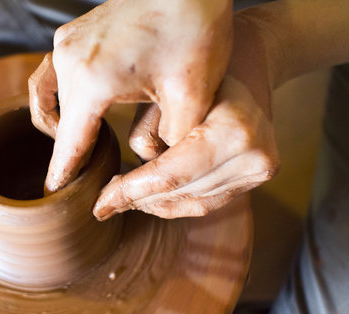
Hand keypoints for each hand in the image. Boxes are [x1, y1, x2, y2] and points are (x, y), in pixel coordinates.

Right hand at [29, 0, 232, 191]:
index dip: (62, 174)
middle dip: (67, 153)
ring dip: (57, 125)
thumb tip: (159, 164)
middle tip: (84, 175)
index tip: (52, 195)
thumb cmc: (195, 32)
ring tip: (78, 144)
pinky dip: (57, 98)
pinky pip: (51, 74)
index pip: (69, 143)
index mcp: (94, 81)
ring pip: (48, 99)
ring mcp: (67, 44)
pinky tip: (74, 107)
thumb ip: (173, 142)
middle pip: (56, 123)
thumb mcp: (192, 97)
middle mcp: (70, 61)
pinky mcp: (72, 35)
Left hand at [93, 13, 279, 219]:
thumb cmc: (188, 75)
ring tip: (124, 197)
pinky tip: (149, 196)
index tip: (99, 205)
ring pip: (192, 203)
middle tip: (104, 204)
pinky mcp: (255, 177)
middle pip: (180, 192)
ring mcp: (260, 169)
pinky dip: (174, 202)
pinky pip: (206, 202)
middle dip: (137, 200)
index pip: (169, 175)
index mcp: (233, 130)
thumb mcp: (158, 98)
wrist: (240, 63)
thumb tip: (129, 189)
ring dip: (154, 203)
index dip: (129, 192)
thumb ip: (145, 140)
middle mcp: (255, 155)